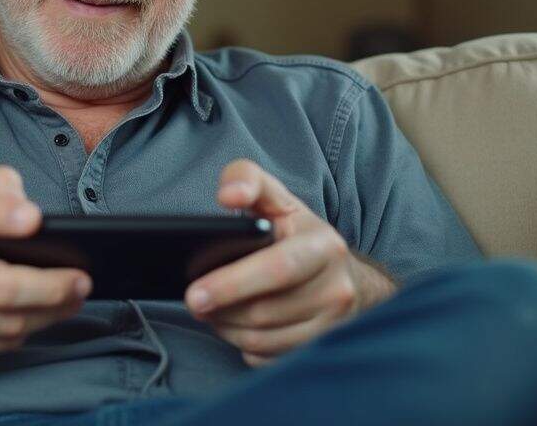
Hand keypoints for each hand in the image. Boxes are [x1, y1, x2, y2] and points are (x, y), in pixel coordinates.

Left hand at [185, 159, 387, 366]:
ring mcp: (332, 324)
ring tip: (213, 310)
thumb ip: (247, 179)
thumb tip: (228, 194)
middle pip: (262, 312)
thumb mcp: (276, 198)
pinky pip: (269, 358)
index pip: (276, 269)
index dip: (232, 284)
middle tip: (194, 301)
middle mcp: (336, 288)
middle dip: (220, 310)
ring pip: (262, 340)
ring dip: (227, 329)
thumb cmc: (296, 232)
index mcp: (324, 246)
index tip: (194, 293)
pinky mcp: (320, 349)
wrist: (343, 274)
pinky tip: (237, 326)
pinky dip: (245, 346)